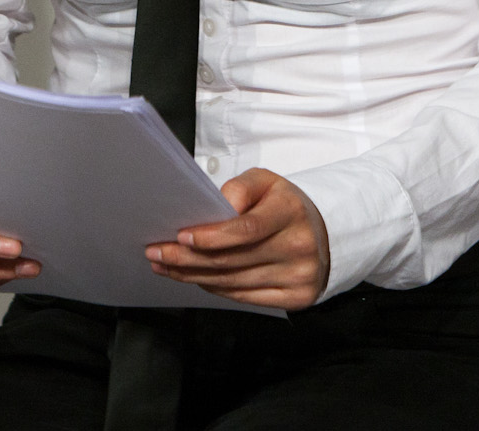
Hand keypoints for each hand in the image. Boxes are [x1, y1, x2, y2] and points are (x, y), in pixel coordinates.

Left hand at [146, 168, 327, 310]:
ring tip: (166, 267)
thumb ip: (241, 188)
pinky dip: (214, 288)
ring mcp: (299, 276)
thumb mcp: (267, 182)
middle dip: (187, 258)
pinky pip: (244, 297)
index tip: (181, 235)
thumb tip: (217, 207)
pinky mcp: (296, 298)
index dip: (211, 236)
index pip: (246, 229)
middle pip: (233, 259)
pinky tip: (195, 278)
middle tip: (157, 253)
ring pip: (233, 281)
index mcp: (291, 211)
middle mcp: (298, 246)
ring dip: (193, 276)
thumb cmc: (284, 205)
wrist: (322, 234)